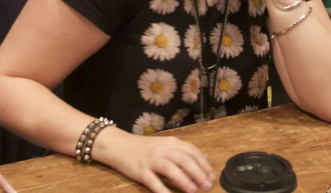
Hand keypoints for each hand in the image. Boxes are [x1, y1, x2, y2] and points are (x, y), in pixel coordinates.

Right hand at [95, 129, 214, 192]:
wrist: (118, 145)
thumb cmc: (144, 148)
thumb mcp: (166, 145)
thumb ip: (185, 151)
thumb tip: (206, 158)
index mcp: (171, 143)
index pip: (192, 151)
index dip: (204, 164)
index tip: (211, 176)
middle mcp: (162, 149)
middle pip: (184, 159)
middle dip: (198, 172)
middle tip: (207, 185)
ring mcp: (151, 160)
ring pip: (170, 168)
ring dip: (183, 179)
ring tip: (193, 190)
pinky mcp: (140, 171)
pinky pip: (152, 181)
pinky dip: (162, 189)